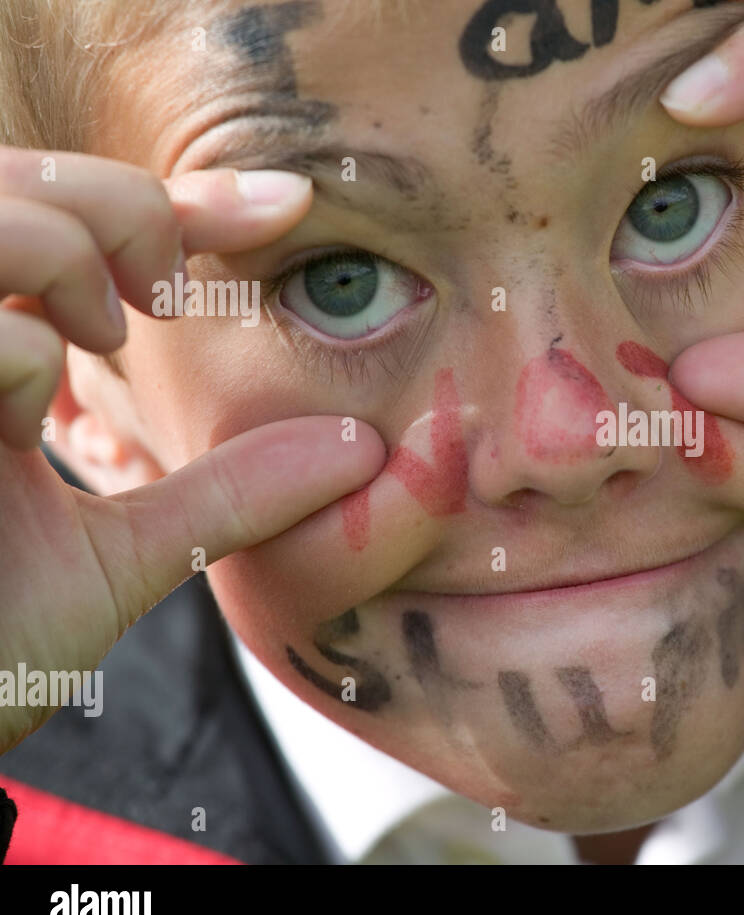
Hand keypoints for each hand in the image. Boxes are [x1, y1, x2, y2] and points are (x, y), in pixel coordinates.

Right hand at [0, 150, 384, 750]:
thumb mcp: (124, 556)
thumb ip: (228, 494)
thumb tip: (358, 450)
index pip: (68, 221)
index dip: (177, 199)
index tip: (291, 208)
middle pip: (17, 178)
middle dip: (119, 210)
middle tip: (164, 299)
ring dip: (67, 254)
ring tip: (97, 339)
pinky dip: (20, 356)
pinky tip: (23, 419)